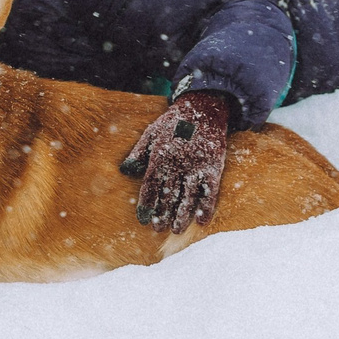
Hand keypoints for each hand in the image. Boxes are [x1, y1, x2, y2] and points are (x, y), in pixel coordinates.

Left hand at [118, 90, 232, 232]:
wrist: (204, 108)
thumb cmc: (173, 123)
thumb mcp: (152, 132)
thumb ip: (139, 152)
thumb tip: (125, 171)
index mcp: (161, 156)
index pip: (151, 186)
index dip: (147, 205)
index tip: (143, 220)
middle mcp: (178, 164)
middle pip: (169, 195)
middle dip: (162, 214)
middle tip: (158, 229)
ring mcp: (197, 167)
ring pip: (188, 197)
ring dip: (182, 215)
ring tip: (176, 230)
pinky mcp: (213, 167)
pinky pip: (210, 192)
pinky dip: (206, 207)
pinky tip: (201, 221)